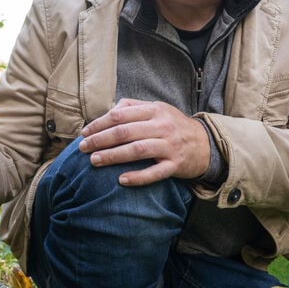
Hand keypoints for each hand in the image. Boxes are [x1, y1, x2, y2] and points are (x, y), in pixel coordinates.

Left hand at [78, 98, 210, 185]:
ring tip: (94, 161)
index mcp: (154, 110)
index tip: (85, 133)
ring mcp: (169, 146)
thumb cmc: (174, 126)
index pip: (120, 115)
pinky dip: (138, 177)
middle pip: (125, 132)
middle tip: (82, 148)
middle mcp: (162, 126)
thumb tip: (110, 110)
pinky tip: (121, 180)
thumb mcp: (158, 109)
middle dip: (100, 140)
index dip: (99, 124)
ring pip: (137, 150)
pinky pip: (155, 173)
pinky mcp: (176, 165)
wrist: (205, 144)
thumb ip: (134, 107)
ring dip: (113, 156)